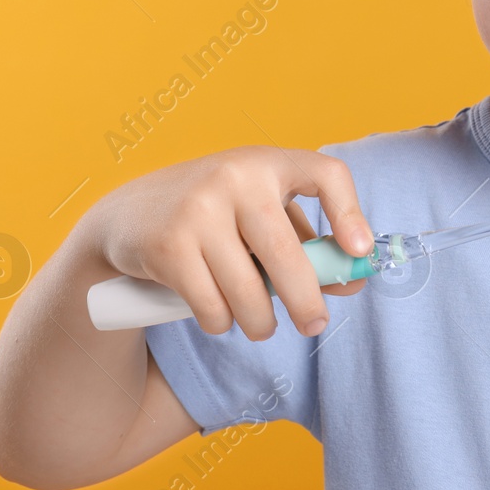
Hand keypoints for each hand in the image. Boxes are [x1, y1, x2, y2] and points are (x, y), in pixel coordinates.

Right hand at [89, 146, 373, 339]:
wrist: (129, 216)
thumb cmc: (218, 217)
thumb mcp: (262, 214)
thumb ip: (308, 244)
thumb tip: (353, 282)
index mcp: (267, 163)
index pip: (326, 174)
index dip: (350, 213)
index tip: (360, 253)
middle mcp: (235, 177)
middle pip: (286, 255)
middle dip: (306, 302)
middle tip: (315, 325)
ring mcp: (198, 210)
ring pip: (248, 293)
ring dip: (261, 322)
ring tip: (261, 325)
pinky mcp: (168, 246)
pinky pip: (212, 307)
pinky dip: (222, 322)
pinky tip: (220, 314)